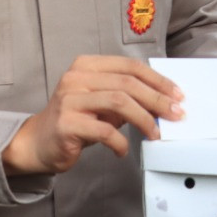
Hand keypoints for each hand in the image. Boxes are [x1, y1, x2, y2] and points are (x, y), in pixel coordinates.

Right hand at [3, 55, 184, 176]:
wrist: (38, 142)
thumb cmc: (76, 121)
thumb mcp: (101, 102)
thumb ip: (127, 97)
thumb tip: (163, 103)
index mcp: (87, 65)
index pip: (130, 66)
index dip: (157, 80)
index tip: (177, 95)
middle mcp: (76, 78)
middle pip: (127, 84)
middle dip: (157, 100)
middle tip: (175, 115)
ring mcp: (69, 100)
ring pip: (119, 103)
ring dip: (144, 120)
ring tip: (155, 134)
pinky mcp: (67, 123)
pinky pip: (104, 131)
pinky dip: (120, 142)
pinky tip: (123, 151)